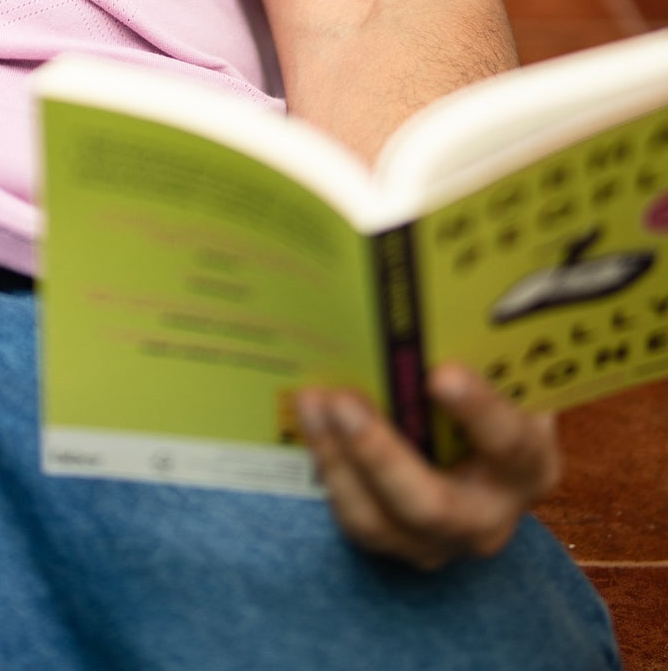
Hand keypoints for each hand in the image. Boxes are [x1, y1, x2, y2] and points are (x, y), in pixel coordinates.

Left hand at [296, 366, 560, 569]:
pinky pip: (355, 518)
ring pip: (380, 522)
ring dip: (339, 459)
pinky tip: (309, 422)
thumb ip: (479, 351)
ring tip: (312, 402)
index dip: (478, 411)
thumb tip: (426, 295)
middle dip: (380, 454)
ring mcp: (441, 541)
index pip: (509, 443)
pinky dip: (328, 468)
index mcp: (529, 465)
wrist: (485, 451)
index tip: (442, 374)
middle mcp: (489, 517)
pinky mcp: (397, 543)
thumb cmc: (494, 396)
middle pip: (433, 505)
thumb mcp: (501, 375)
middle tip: (343, 400)